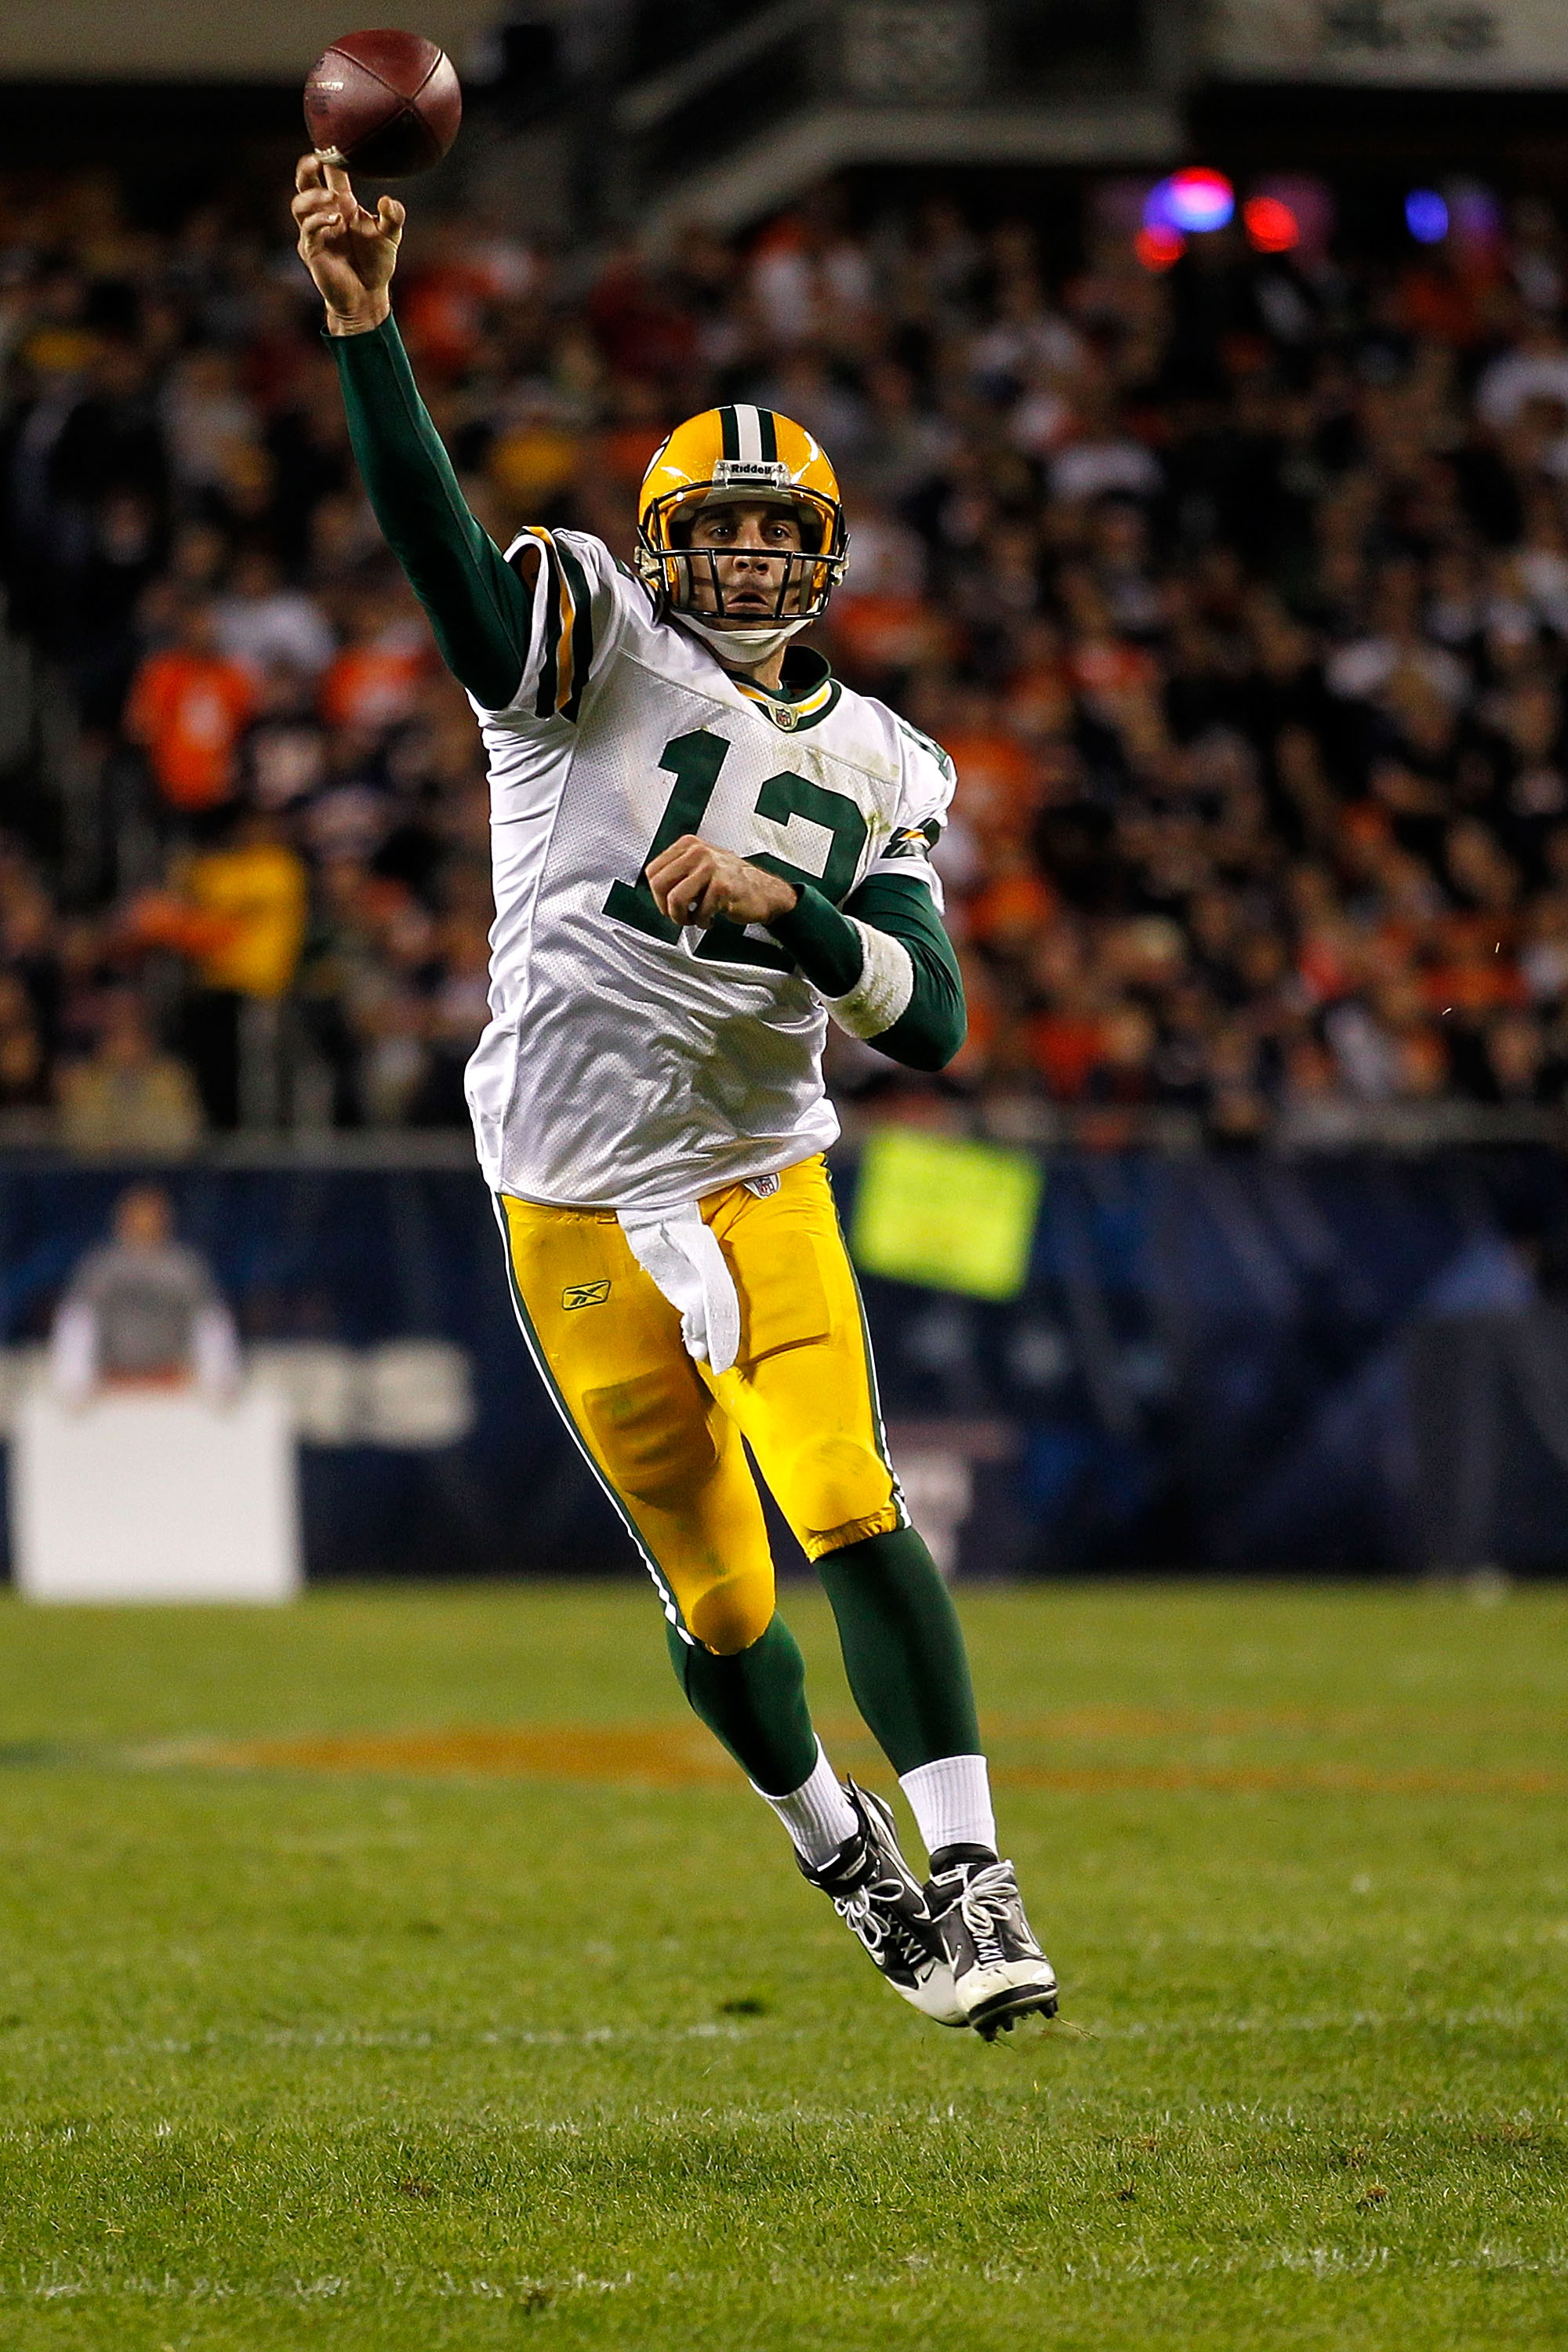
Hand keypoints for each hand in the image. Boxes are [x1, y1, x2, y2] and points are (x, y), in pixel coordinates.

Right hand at [292, 153, 403, 332]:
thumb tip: (388, 201)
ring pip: (299, 204)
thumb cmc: (376, 263)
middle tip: (317, 158)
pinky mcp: (312, 250)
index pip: (329, 175)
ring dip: (314, 198)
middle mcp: (324, 214)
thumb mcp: (390, 237)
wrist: (367, 296)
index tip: (333, 144)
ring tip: (334, 201)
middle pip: (304, 183)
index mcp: (341, 204)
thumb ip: (393, 217)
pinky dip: (320, 221)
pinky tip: (336, 220)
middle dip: (306, 168)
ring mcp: (315, 232)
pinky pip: (308, 230)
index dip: (329, 158)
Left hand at [646, 836, 799, 930]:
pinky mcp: (722, 887)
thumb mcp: (701, 866)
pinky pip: (699, 912)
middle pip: (659, 884)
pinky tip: (711, 918)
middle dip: (666, 908)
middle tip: (679, 914)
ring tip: (693, 919)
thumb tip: (655, 890)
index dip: (657, 895)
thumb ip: (678, 872)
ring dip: (682, 918)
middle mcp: (698, 853)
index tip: (667, 903)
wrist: (765, 891)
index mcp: (689, 845)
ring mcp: (711, 868)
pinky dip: (703, 922)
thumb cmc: (732, 881)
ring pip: (675, 900)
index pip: (653, 871)